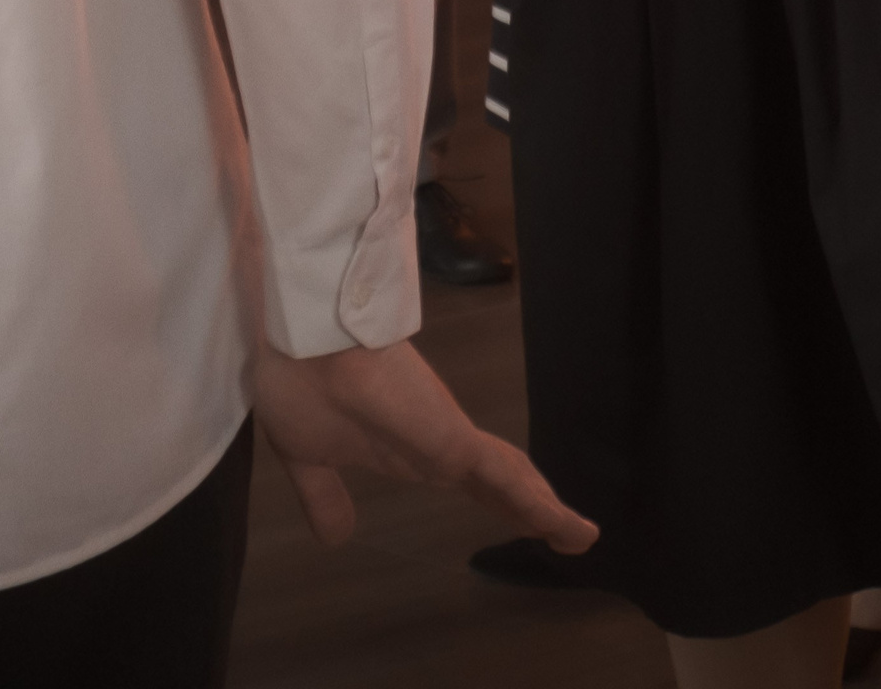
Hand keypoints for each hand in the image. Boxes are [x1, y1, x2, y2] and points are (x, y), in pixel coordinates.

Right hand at [252, 336, 598, 553]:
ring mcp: (449, 437)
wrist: (302, 342)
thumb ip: (326, 495)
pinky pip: (503, 476)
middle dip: (526, 505)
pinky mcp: (453, 438)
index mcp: (406, 447)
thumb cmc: (302, 380)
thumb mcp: (308, 455)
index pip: (462, 475)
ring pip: (508, 478)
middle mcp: (436, 441)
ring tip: (578, 534)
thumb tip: (338, 537)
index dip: (491, 496)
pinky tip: (564, 526)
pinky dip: (538, 505)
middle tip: (562, 529)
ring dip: (541, 507)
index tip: (520, 516)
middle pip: (494, 479)